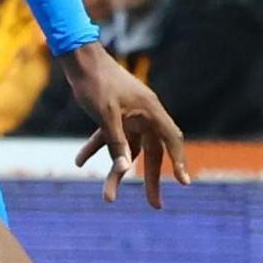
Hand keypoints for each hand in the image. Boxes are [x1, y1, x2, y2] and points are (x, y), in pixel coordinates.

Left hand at [62, 44, 190, 206]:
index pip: (171, 140)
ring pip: (128, 149)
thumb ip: (116, 143)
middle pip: (152, 152)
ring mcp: (130, 115)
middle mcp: (145, 115)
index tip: (183, 182)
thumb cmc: (96, 83)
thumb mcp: (105, 116)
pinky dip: (96, 149)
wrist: (79, 57)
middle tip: (155, 205)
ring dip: (117, 171)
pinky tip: (79, 162)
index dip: (179, 161)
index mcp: (151, 111)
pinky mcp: (114, 115)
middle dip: (151, 179)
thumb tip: (125, 170)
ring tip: (108, 197)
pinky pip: (109, 137)